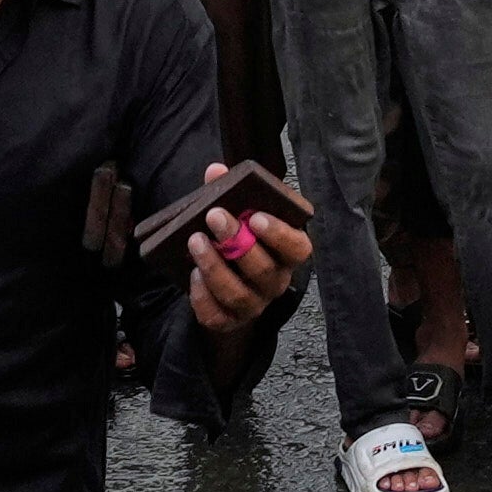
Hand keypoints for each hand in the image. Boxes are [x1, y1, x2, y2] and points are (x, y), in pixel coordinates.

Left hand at [179, 200, 313, 336]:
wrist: (225, 282)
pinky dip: (203, 296)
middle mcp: (275, 281)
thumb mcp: (238, 213)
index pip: (298, 248)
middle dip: (237, 242)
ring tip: (195, 241)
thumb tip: (215, 171)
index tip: (257, 217)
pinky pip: (217, 315)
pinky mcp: (230, 320)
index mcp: (287, 253)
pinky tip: (193, 275)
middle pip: (264, 269)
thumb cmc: (238, 240)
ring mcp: (254, 304)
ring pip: (238, 294)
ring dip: (215, 267)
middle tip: (214, 216)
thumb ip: (230, 191)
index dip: (280, 234)